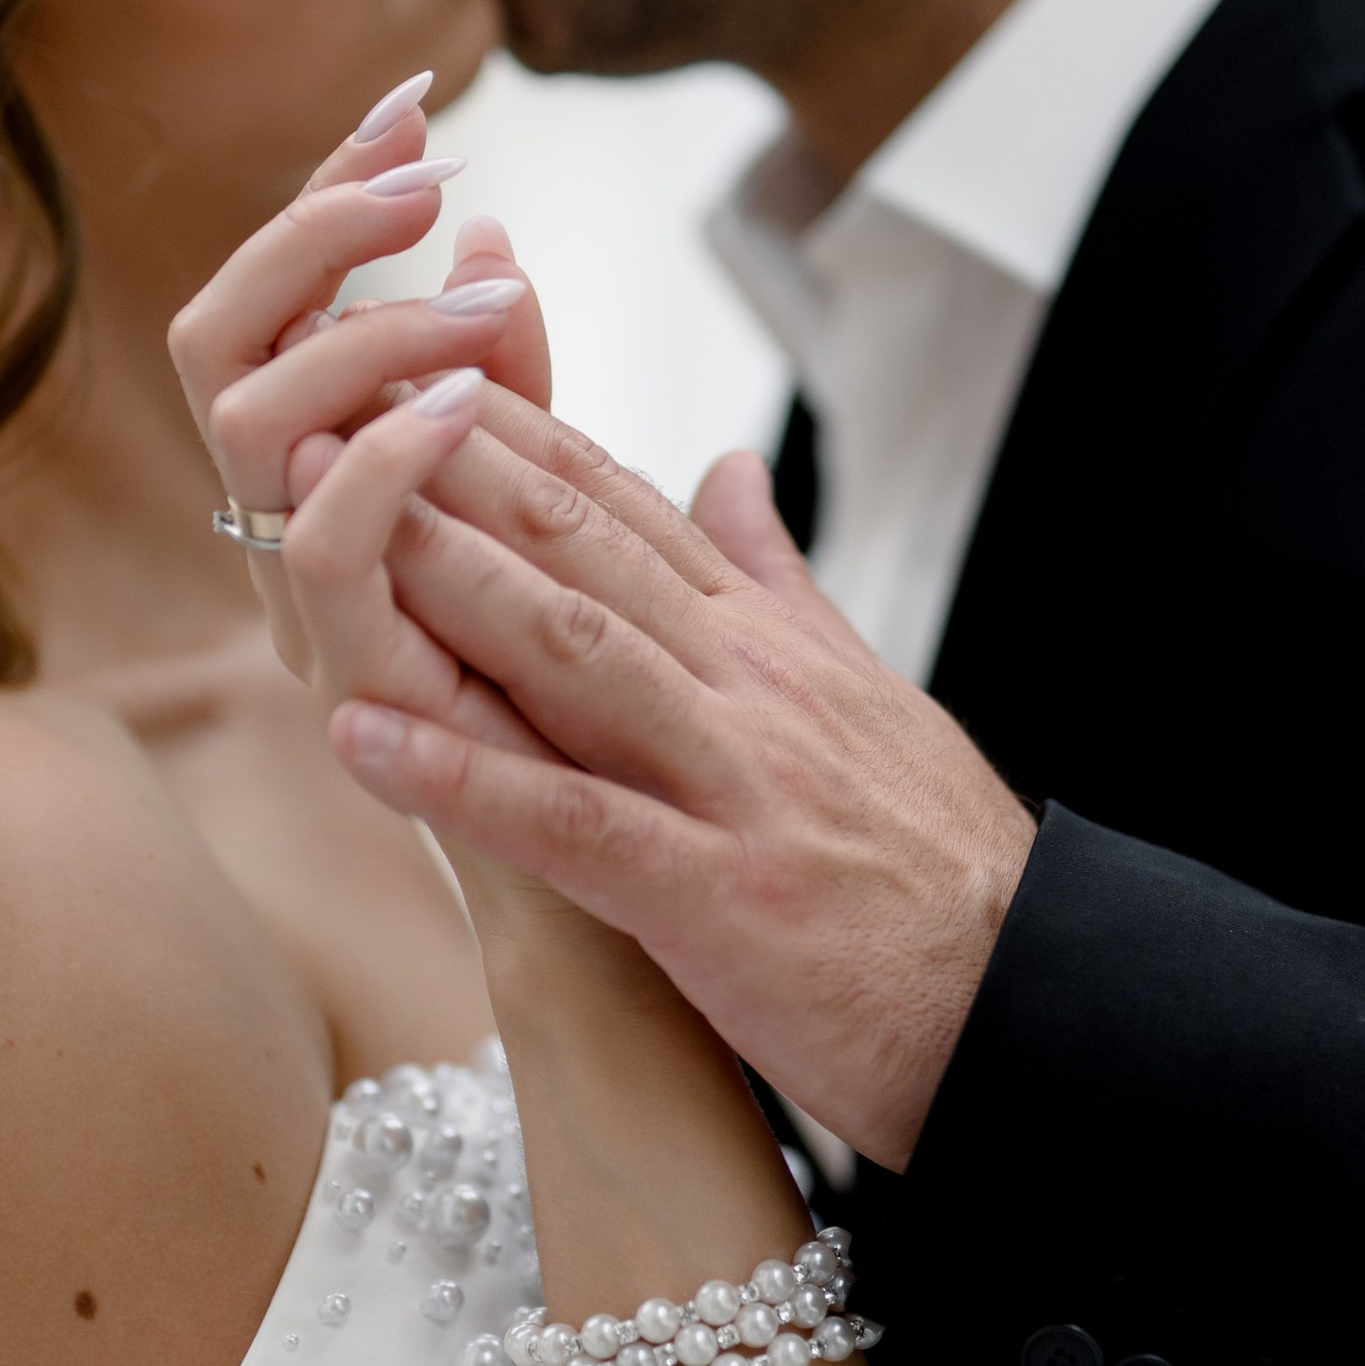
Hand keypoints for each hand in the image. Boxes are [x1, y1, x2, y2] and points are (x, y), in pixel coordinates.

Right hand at [167, 83, 548, 686]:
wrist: (608, 877)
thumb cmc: (576, 690)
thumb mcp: (548, 494)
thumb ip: (508, 372)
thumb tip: (491, 232)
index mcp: (318, 473)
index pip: (277, 303)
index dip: (327, 195)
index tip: (411, 104)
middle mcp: (282, 529)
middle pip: (214, 337)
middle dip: (310, 234)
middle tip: (421, 180)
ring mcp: (302, 605)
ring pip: (247, 421)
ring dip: (355, 335)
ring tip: (470, 307)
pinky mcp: (351, 683)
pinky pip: (317, 547)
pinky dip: (381, 460)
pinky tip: (463, 408)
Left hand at [209, 340, 1033, 1167]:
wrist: (1038, 1004)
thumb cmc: (937, 868)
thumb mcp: (862, 695)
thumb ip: (778, 583)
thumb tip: (725, 472)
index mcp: (772, 646)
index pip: (625, 504)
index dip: (509, 427)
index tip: (408, 360)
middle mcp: (751, 690)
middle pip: (583, 549)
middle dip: (446, 468)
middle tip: (326, 398)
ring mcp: (737, 786)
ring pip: (572, 654)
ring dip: (441, 582)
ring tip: (330, 522)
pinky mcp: (721, 898)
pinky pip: (574, 826)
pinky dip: (463, 781)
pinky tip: (362, 737)